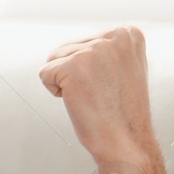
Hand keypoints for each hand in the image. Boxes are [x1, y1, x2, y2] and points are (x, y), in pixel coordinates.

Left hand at [38, 26, 158, 166]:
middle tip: (99, 93)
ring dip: (65, 81)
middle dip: (75, 74)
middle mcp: (114, 37)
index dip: (88, 68)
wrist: (126, 140)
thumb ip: (108, 50)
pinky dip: (54, 91)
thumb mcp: (126, 67)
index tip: (108, 83)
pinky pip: (44, 74)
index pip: (84, 40)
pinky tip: (79, 100)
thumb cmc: (122, 112)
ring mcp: (94, 50)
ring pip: (54, 59)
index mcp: (128, 33)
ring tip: (91, 96)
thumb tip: (84, 44)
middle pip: (67, 48)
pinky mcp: (73, 66)